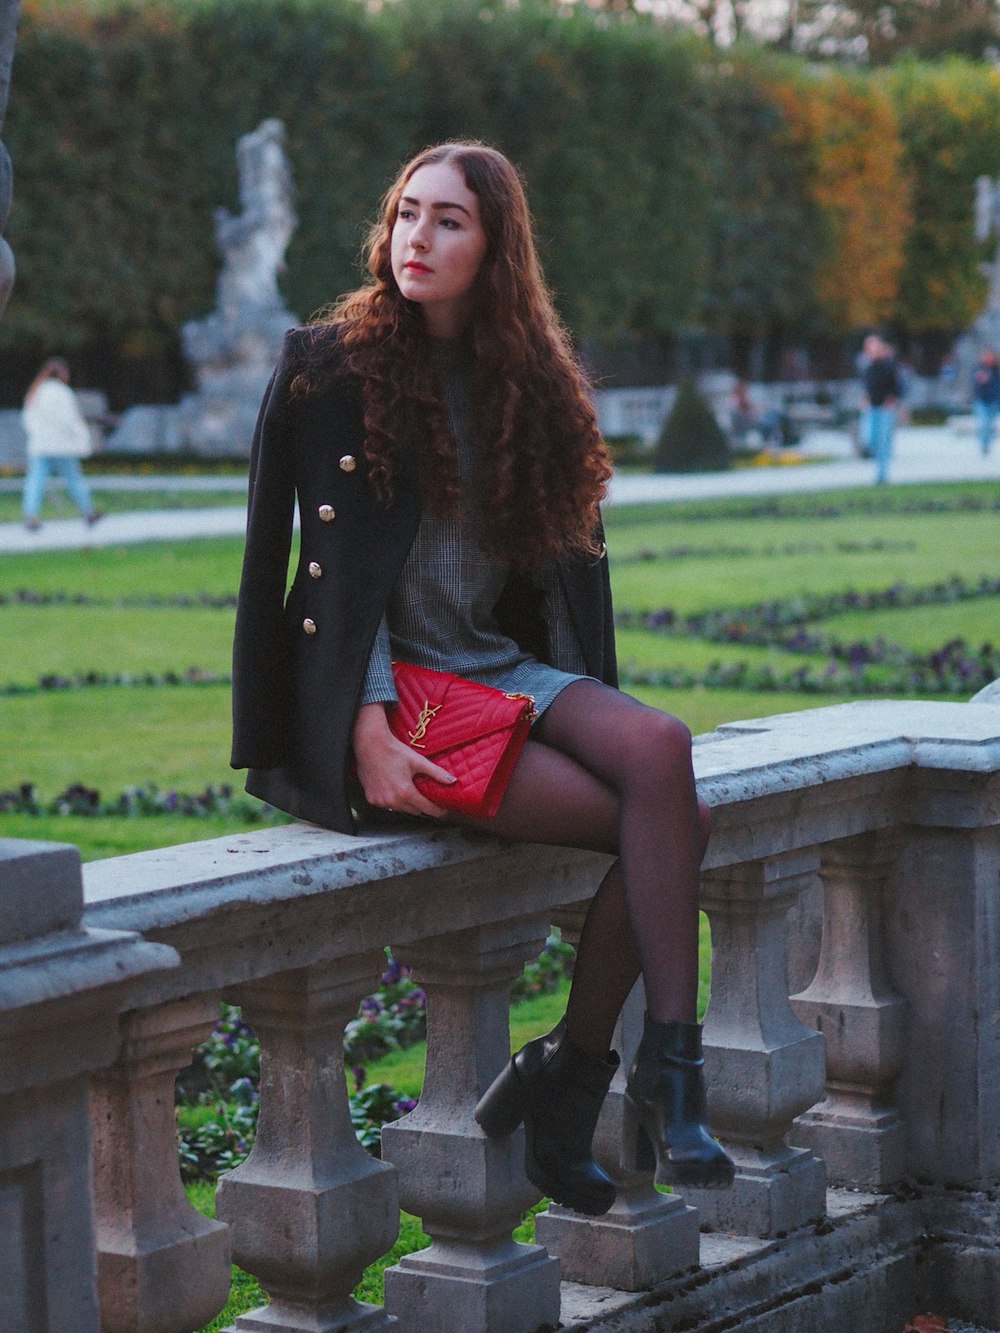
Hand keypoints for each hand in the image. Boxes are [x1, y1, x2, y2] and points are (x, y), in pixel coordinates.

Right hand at [351, 703, 455, 817]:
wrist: (369, 745)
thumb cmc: (393, 751)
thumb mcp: (417, 761)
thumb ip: (436, 773)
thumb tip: (452, 781)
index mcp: (405, 792)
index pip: (427, 809)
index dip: (437, 810)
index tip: (443, 810)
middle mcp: (392, 801)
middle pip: (414, 811)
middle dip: (422, 805)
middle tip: (426, 795)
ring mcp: (380, 802)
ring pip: (400, 809)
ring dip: (407, 803)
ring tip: (408, 789)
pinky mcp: (371, 799)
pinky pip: (387, 805)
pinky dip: (393, 800)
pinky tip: (393, 788)